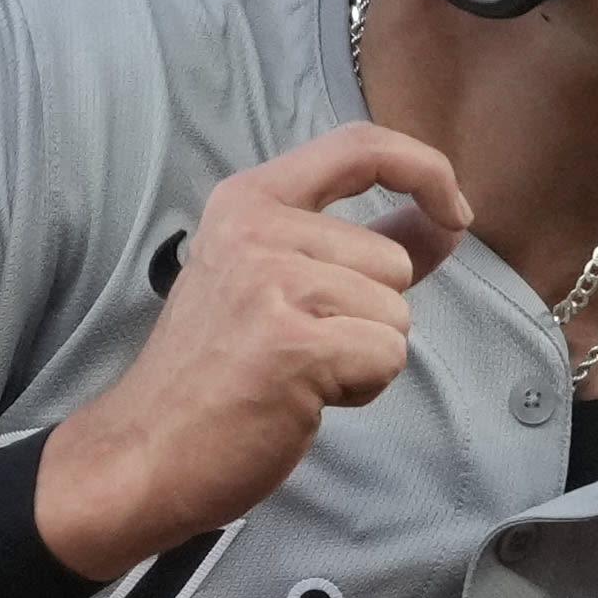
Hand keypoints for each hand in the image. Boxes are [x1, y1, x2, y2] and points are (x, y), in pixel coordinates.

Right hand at [36, 124, 472, 579]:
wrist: (144, 451)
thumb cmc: (214, 374)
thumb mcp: (276, 284)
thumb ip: (360, 247)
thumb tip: (443, 223)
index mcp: (248, 200)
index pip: (359, 147)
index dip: (424, 169)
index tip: (454, 213)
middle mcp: (257, 228)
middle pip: (394, 260)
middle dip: (370, 317)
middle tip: (297, 348)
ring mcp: (272, 282)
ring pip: (396, 313)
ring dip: (362, 356)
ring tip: (294, 373)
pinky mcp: (293, 341)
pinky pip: (388, 356)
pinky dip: (361, 388)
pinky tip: (302, 397)